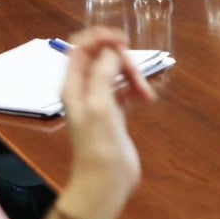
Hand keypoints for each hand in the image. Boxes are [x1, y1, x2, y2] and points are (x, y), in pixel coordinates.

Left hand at [57, 27, 153, 218]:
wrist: (105, 181)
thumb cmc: (99, 145)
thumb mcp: (100, 104)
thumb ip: (104, 72)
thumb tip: (114, 51)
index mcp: (73, 86)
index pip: (81, 47)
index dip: (100, 37)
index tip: (123, 40)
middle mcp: (84, 90)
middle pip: (103, 57)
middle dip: (122, 60)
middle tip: (137, 76)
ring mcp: (100, 102)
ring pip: (117, 73)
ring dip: (133, 76)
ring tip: (146, 94)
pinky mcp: (115, 113)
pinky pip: (126, 89)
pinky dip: (137, 89)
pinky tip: (146, 99)